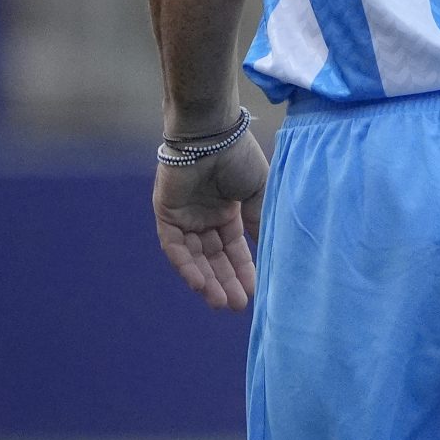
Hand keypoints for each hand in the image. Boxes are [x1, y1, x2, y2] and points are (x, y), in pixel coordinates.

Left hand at [153, 125, 269, 311]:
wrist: (212, 133)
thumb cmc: (239, 156)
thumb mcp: (260, 193)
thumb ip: (261, 221)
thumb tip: (271, 252)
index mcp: (227, 210)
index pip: (234, 249)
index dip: (244, 271)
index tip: (256, 293)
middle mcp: (205, 216)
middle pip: (215, 258)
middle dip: (226, 282)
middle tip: (238, 307)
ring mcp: (185, 216)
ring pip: (195, 257)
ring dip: (207, 280)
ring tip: (221, 303)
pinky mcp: (167, 214)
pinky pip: (175, 247)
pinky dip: (186, 266)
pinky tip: (200, 284)